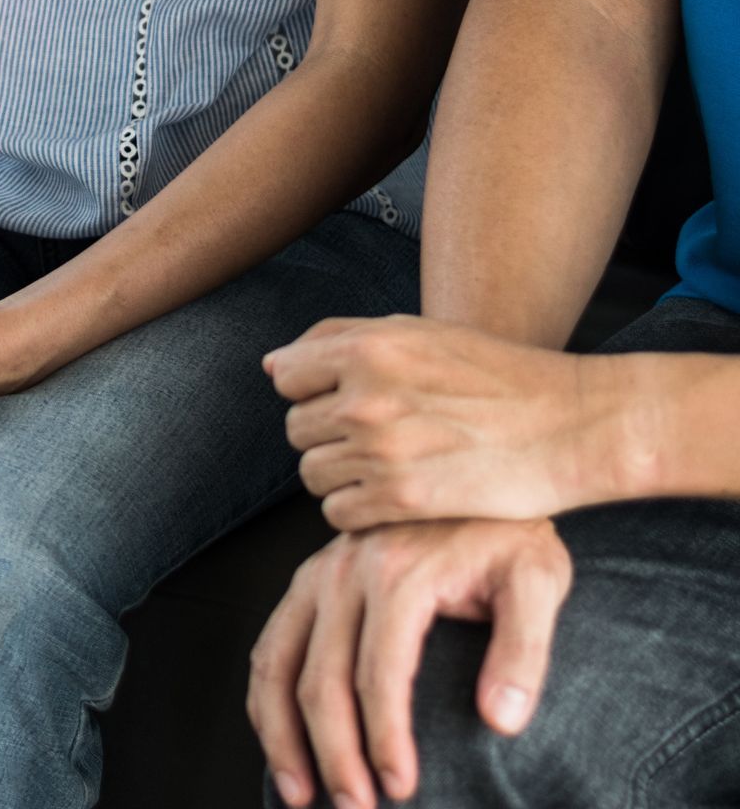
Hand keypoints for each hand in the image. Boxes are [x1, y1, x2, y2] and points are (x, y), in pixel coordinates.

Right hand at [248, 519, 571, 807]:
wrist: (478, 462)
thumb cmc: (510, 527)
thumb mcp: (539, 579)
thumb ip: (524, 651)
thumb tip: (500, 722)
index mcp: (399, 574)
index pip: (379, 675)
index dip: (384, 739)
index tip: (401, 788)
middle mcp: (345, 571)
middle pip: (319, 678)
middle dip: (333, 754)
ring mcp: (318, 572)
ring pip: (275, 663)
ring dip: (281, 734)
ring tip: (298, 792)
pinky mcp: (309, 577)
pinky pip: (269, 643)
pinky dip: (265, 697)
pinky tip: (279, 737)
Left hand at [267, 316, 626, 529]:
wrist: (573, 424)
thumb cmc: (494, 374)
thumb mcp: (419, 333)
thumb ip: (338, 339)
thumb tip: (273, 366)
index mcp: (366, 350)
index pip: (285, 375)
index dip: (312, 388)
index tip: (348, 397)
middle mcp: (365, 399)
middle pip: (296, 428)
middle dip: (328, 433)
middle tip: (378, 436)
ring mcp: (380, 452)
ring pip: (312, 473)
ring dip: (341, 474)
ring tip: (388, 465)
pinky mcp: (400, 501)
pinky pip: (337, 513)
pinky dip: (358, 510)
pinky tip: (394, 495)